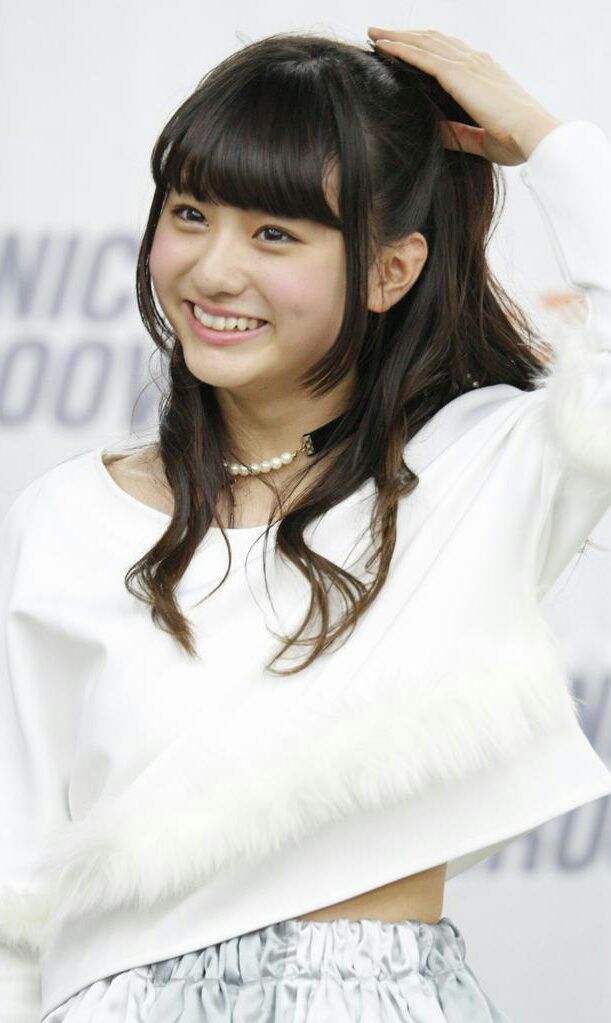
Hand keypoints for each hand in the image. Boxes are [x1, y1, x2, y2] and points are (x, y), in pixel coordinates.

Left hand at [367, 27, 563, 164]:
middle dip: (405, 36)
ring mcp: (467, 65)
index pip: (447, 53)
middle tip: (379, 34)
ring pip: (424, 43)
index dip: (423, 47)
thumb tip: (436, 132)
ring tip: (374, 34)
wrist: (533, 135)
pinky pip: (422, 57)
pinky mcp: (459, 74)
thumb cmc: (516, 140)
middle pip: (432, 41)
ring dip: (397, 37)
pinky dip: (401, 49)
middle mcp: (475, 62)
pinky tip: (383, 47)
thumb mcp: (480, 139)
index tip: (402, 47)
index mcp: (483, 74)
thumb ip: (458, 133)